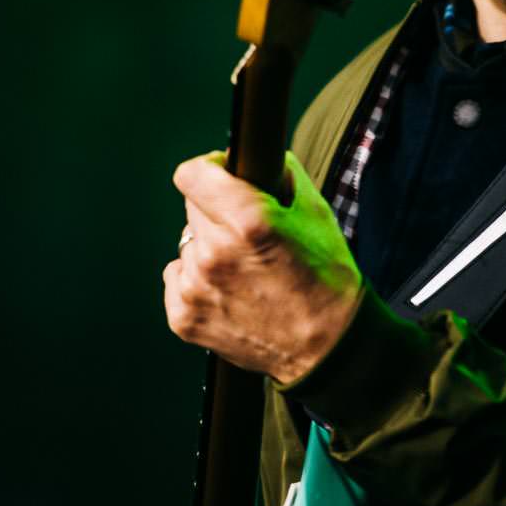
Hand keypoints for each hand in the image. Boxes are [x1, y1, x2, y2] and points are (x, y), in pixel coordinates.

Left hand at [164, 149, 362, 385]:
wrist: (328, 348)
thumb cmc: (327, 280)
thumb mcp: (315, 213)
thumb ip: (281, 174)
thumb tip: (253, 158)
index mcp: (248, 221)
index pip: (191, 174)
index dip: (208, 170)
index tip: (221, 178)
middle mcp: (216, 252)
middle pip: (191, 209)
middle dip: (217, 214)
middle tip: (247, 237)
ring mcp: (196, 288)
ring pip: (187, 247)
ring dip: (208, 252)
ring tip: (245, 273)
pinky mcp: (185, 318)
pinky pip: (177, 281)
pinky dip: (198, 284)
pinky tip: (230, 295)